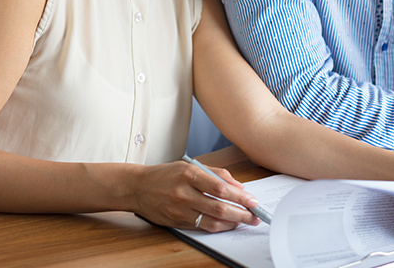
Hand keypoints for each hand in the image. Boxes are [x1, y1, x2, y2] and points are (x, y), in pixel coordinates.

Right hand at [133, 161, 260, 231]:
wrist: (138, 188)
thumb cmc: (166, 174)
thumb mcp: (191, 166)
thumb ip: (216, 174)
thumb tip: (238, 185)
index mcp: (190, 174)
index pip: (220, 188)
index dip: (240, 196)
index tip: (253, 201)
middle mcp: (185, 193)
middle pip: (219, 207)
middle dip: (241, 213)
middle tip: (255, 215)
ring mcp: (180, 210)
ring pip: (212, 221)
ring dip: (232, 223)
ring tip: (245, 221)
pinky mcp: (177, 222)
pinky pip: (202, 227)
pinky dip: (218, 227)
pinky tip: (228, 225)